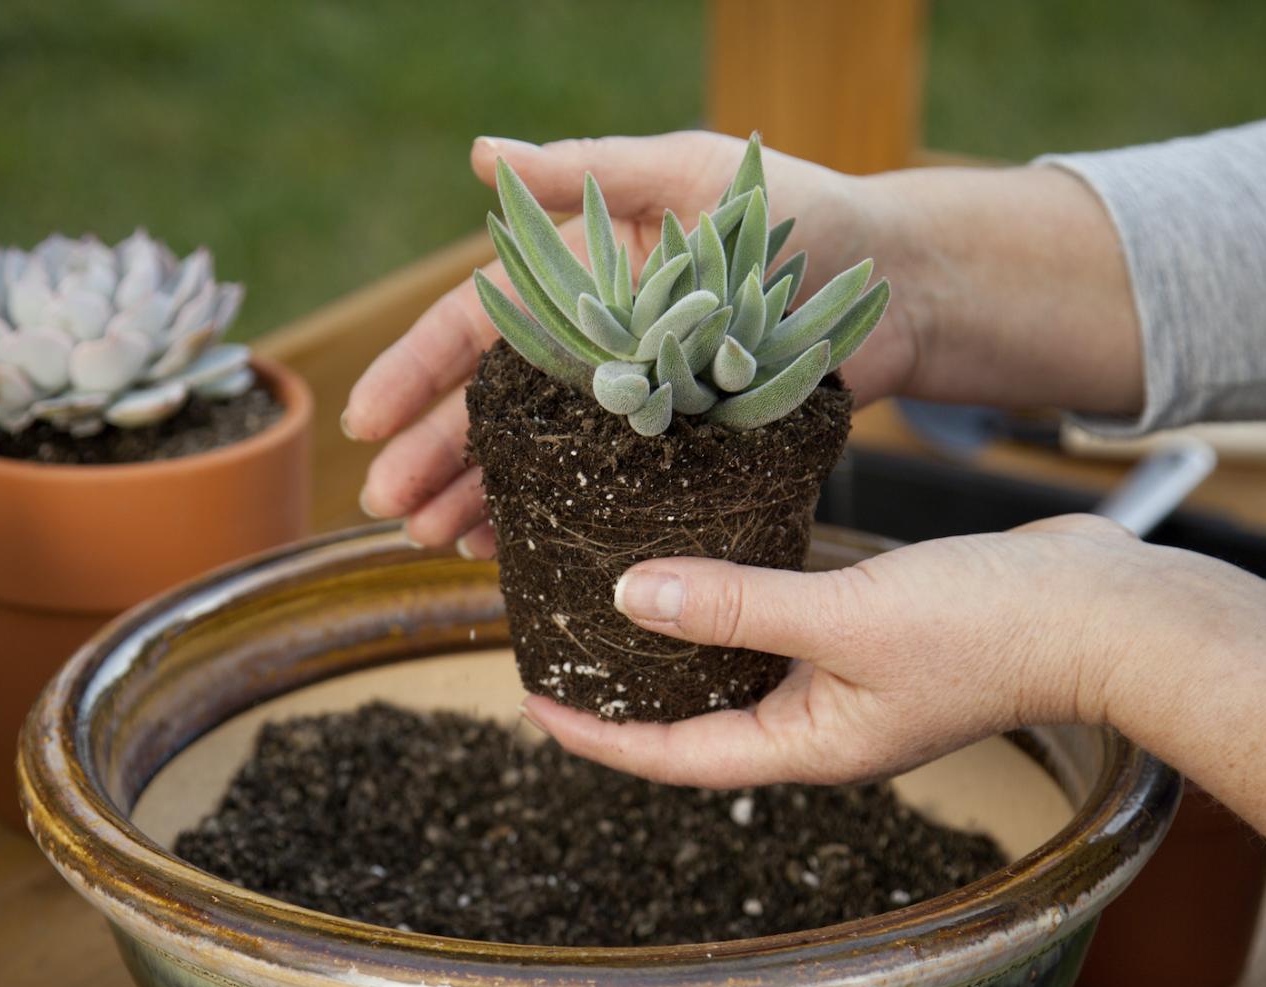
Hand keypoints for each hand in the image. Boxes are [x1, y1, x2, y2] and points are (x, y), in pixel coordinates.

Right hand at [348, 131, 917, 556]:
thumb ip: (591, 169)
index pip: (478, 325)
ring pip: (535, 459)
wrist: (902, 285)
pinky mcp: (678, 456)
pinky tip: (507, 552)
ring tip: (433, 541)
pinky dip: (549, 522)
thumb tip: (484, 155)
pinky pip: (600, 497)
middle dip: (432, 457)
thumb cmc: (800, 212)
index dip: (416, 371)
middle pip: (492, 407)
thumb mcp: (690, 175)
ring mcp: (632, 406)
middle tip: (390, 509)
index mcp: (584, 278)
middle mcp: (595, 345)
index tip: (363, 422)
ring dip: (476, 499)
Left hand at [523, 515, 1154, 787]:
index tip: (533, 703)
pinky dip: (742, 593)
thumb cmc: (994, 629)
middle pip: (698, 714)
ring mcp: (852, 679)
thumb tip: (630, 598)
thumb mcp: (846, 617)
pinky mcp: (878, 631)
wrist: (1112, 611)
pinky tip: (714, 547)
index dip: (598, 735)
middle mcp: (821, 723)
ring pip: (741, 662)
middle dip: (629, 686)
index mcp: (806, 746)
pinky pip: (786, 619)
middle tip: (564, 641)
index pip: (672, 757)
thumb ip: (736, 608)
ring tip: (615, 590)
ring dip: (682, 634)